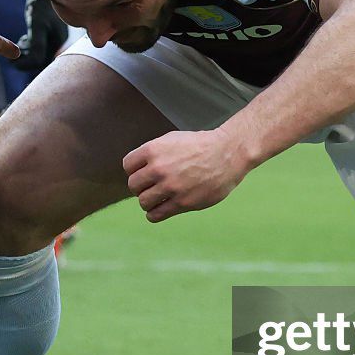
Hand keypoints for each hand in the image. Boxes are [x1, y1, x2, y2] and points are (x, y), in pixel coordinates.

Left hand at [122, 129, 252, 222]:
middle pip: (133, 185)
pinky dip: (154, 214)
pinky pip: (155, 215)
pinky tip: (160, 209)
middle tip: (152, 186)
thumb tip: (135, 169)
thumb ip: (152, 153)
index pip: (127, 165)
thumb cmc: (200, 145)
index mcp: (154, 150)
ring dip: (148, 201)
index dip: (135, 169)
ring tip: (158, 198)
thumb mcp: (171, 140)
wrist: (227, 154)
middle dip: (141, 186)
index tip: (144, 172)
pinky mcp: (182, 203)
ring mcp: (170, 187)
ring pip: (143, 202)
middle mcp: (159, 168)